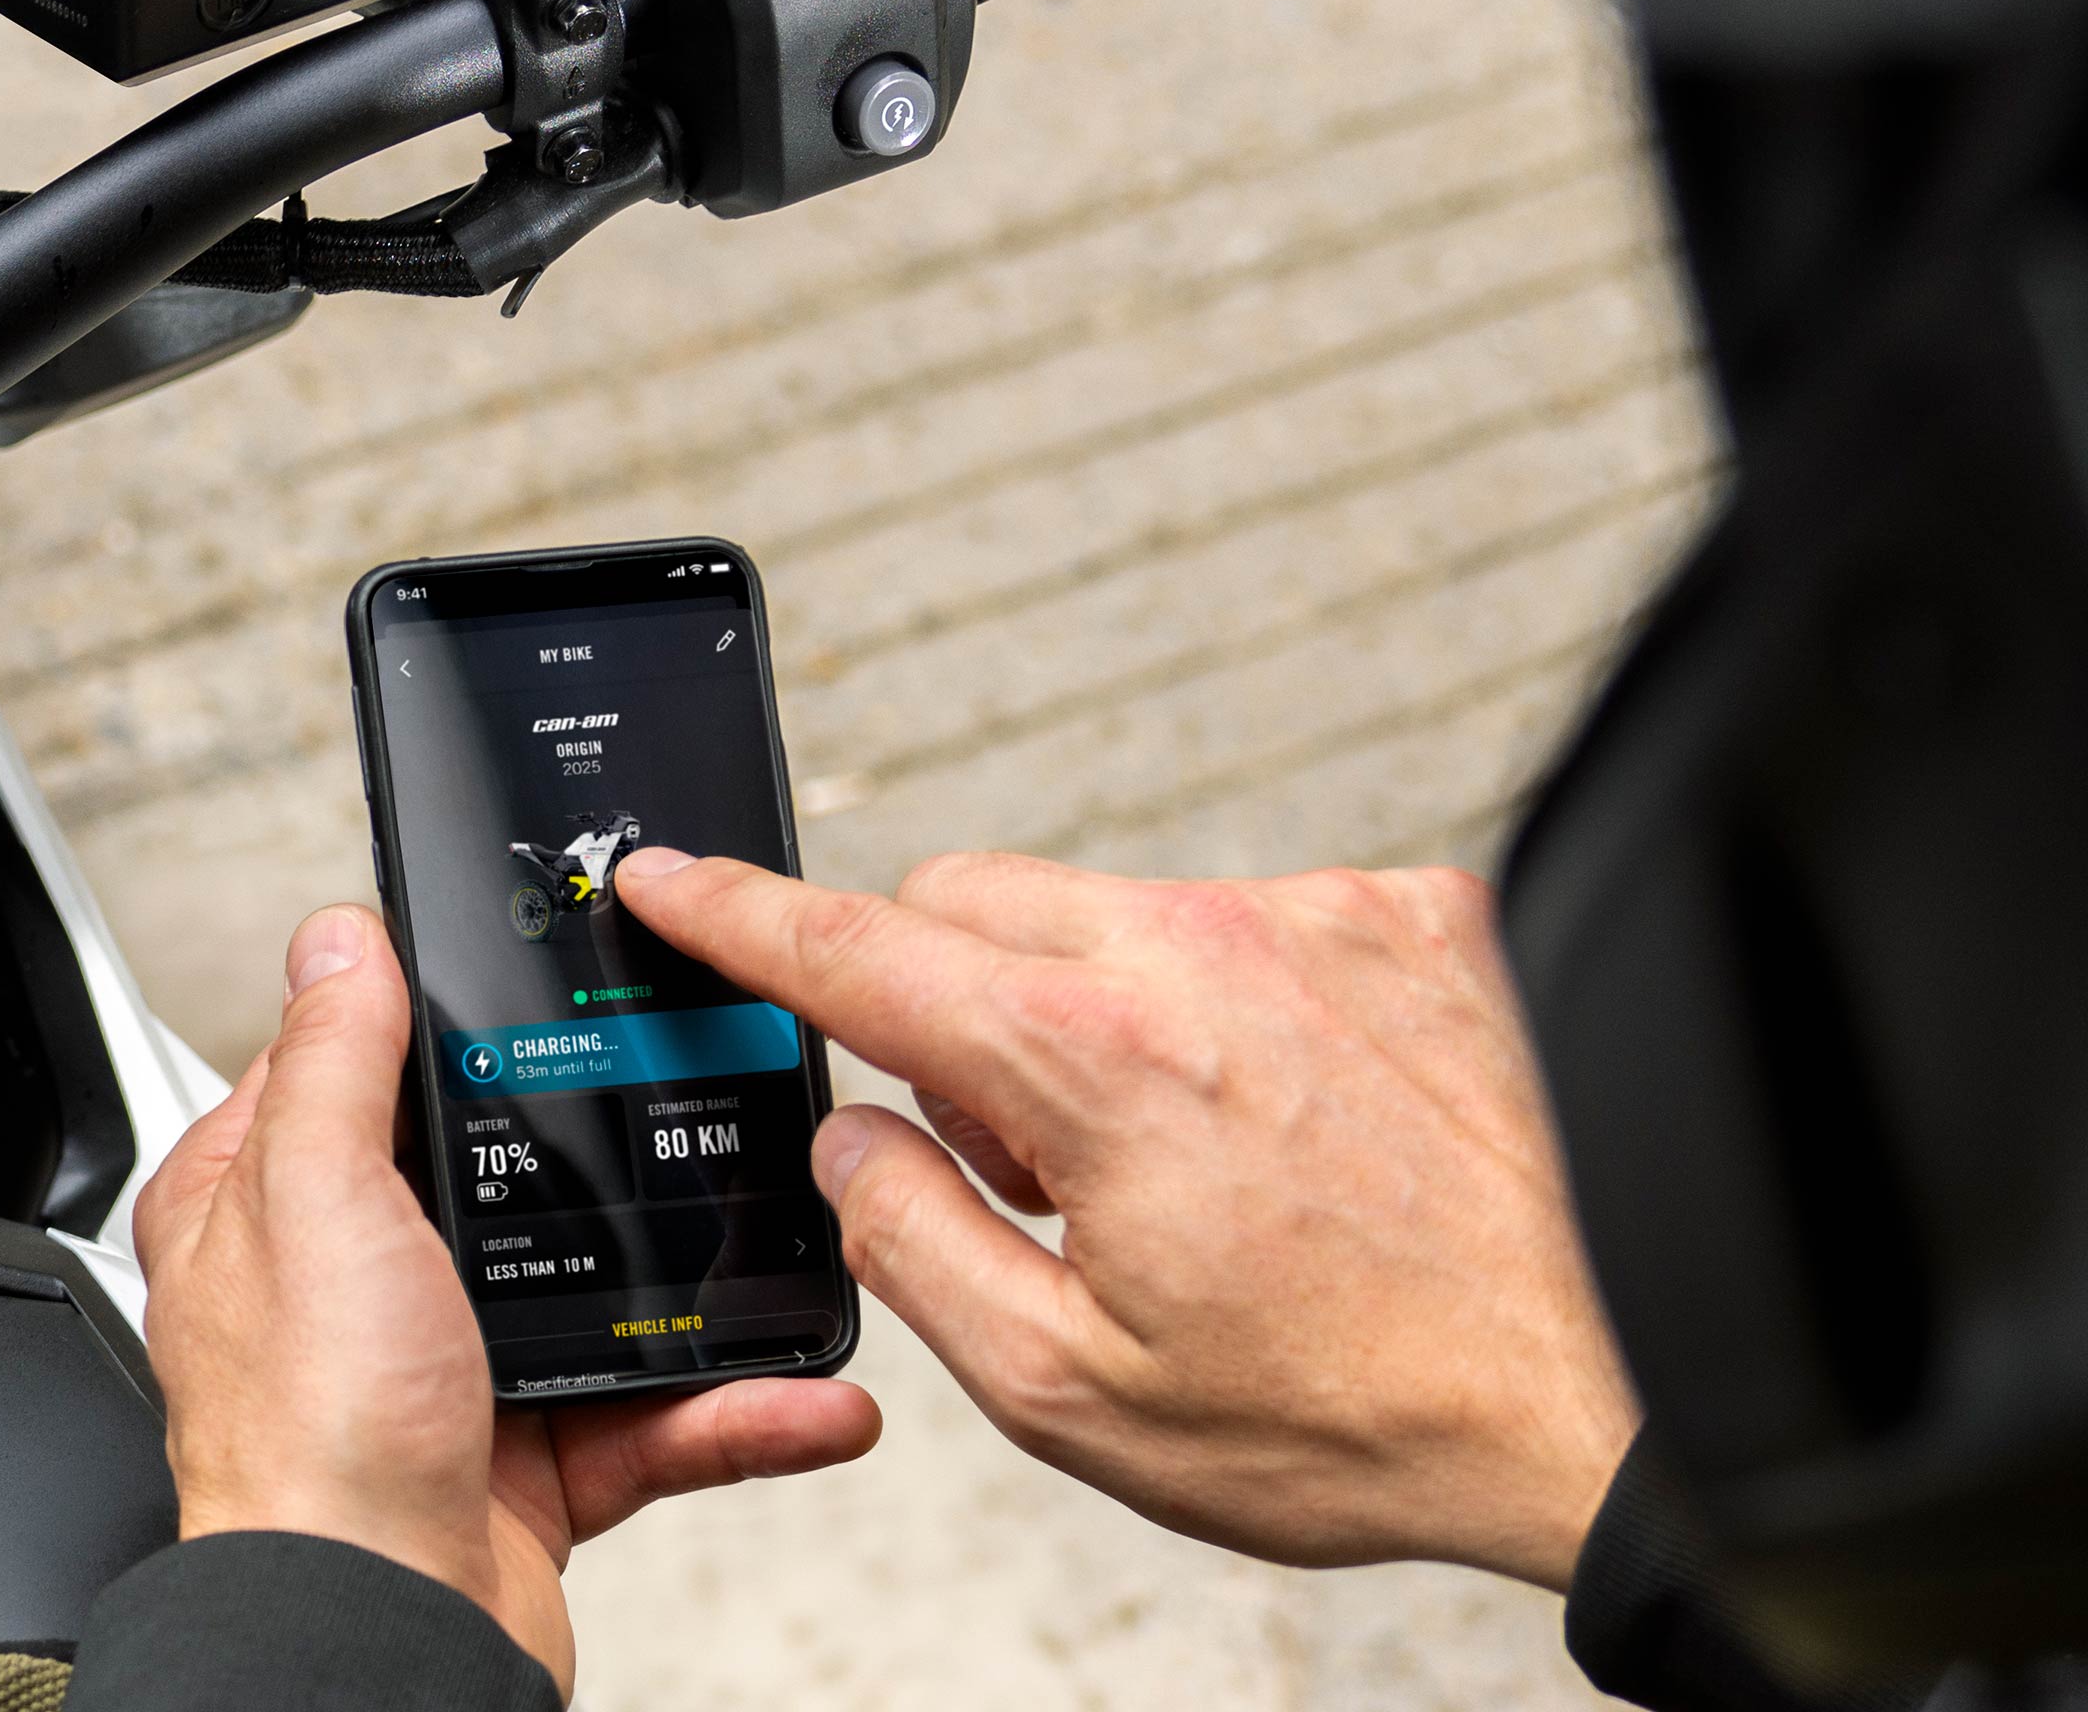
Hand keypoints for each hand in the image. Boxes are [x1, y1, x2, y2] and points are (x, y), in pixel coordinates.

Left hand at [131, 905, 879, 1691]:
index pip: (341, 1075)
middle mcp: (343, 1293)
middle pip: (486, 1180)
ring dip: (697, 1292)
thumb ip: (337, 1064)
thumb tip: (337, 941)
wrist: (372, 1641)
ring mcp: (438, 1383)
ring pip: (591, 1301)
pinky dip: (736, 1408)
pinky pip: (650, 1419)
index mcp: (260, 1214)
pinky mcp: (524, 1473)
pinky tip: (805, 1393)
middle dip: (595, 1154)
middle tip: (685, 1096)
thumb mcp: (315, 1199)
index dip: (422, 1024)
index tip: (525, 983)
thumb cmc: (309, 1445)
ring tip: (784, 1247)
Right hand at [617, 849, 1635, 1588]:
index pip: (853, 946)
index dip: (736, 912)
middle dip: (948, 1002)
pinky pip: (1260, 919)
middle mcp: (1198, 949)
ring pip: (1118, 911)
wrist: (1619, 1390)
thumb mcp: (1074, 1388)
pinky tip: (1314, 1126)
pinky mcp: (1420, 916)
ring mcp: (1320, 917)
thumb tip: (852, 1148)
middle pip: (974, 901)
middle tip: (1024, 1157)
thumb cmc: (1372, 1411)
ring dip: (1108, 1012)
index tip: (671, 879)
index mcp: (1090, 1060)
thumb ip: (913, 1244)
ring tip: (1213, 1169)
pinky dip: (1244, 1004)